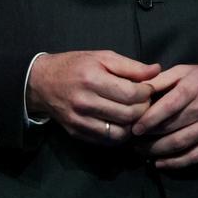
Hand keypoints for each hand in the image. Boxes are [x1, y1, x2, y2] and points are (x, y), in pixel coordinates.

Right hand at [26, 50, 158, 144]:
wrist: (41, 82)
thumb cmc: (75, 66)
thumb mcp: (101, 57)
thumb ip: (130, 66)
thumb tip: (156, 71)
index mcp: (92, 78)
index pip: (131, 94)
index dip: (147, 93)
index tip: (148, 89)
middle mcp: (84, 102)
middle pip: (128, 115)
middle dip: (144, 109)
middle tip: (144, 102)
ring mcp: (80, 120)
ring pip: (120, 132)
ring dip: (134, 125)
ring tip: (134, 113)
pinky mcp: (77, 133)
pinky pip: (108, 140)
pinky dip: (120, 134)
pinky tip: (121, 123)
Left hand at [131, 64, 197, 168]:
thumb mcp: (186, 70)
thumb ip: (162, 79)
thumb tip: (138, 90)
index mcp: (194, 86)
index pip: (168, 107)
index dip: (149, 119)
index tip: (134, 128)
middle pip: (172, 128)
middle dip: (148, 138)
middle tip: (131, 141)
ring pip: (181, 144)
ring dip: (158, 151)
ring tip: (141, 152)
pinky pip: (195, 156)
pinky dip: (176, 163)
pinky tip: (160, 163)